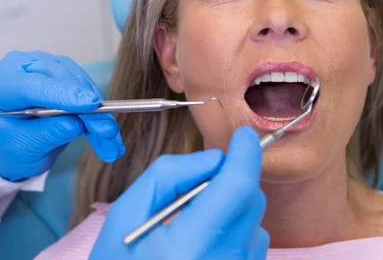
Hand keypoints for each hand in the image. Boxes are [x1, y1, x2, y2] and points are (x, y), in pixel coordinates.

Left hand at [0, 51, 124, 181]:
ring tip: (109, 139)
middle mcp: (19, 67)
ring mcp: (41, 65)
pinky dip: (99, 110)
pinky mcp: (61, 72)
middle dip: (88, 107)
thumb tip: (78, 124)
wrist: (12, 144)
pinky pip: (85, 86)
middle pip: (60, 78)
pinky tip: (108, 132)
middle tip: (106, 132)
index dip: (63, 94)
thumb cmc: (9, 146)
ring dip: (98, 110)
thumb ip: (50, 133)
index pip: (32, 85)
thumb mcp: (25, 148)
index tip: (90, 105)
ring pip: (78, 80)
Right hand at [90, 126, 268, 259]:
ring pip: (256, 222)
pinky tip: (205, 241)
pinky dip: (235, 231)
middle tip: (198, 185)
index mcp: (192, 244)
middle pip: (251, 200)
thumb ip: (169, 175)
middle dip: (233, 179)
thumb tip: (212, 158)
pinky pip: (252, 246)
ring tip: (194, 222)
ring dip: (234, 207)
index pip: (238, 186)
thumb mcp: (127, 213)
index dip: (245, 153)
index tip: (242, 135)